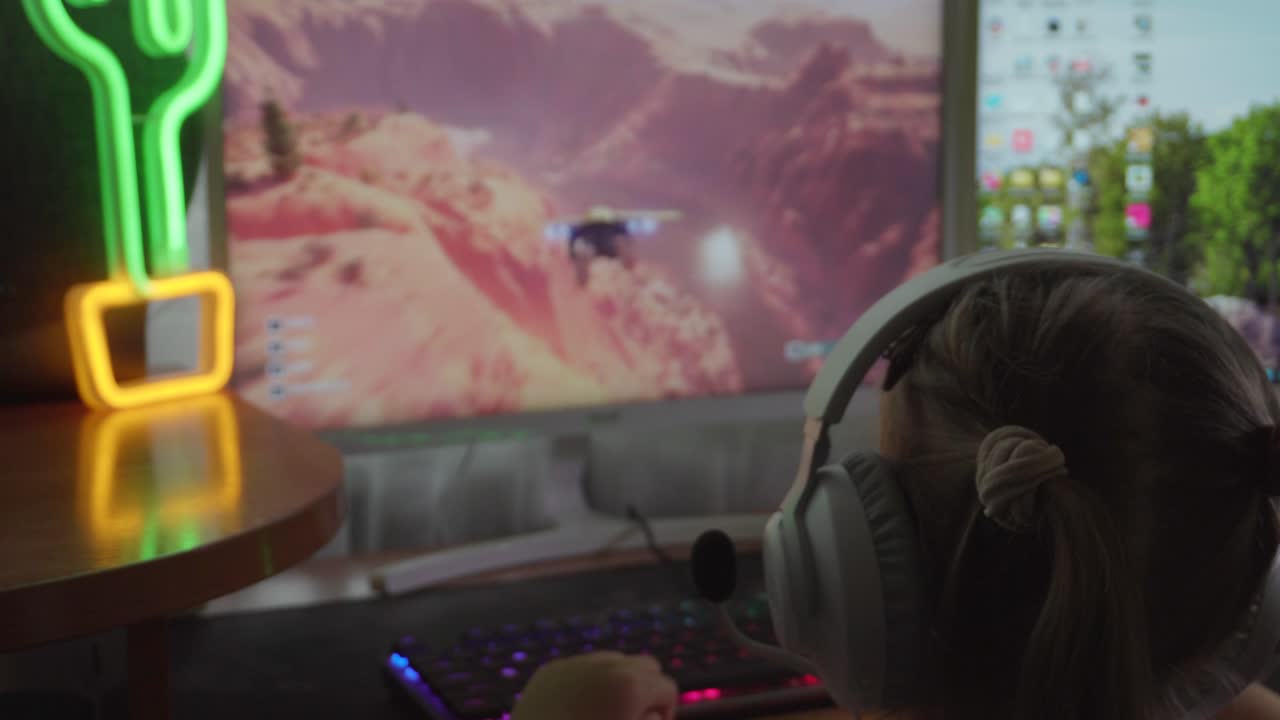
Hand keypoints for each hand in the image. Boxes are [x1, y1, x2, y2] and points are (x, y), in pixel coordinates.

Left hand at [512, 651, 677, 719]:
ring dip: (617, 681)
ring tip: (604, 712)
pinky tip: (576, 709)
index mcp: (631, 686)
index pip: (667, 686)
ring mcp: (574, 664)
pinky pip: (581, 667)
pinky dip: (588, 682)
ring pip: (613, 660)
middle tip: (631, 717)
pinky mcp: (549, 671)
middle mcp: (605, 665)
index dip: (666, 711)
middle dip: (646, 689)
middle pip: (644, 665)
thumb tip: (653, 713)